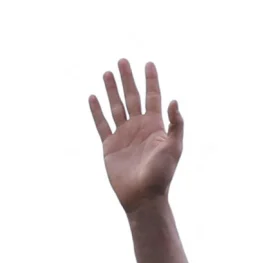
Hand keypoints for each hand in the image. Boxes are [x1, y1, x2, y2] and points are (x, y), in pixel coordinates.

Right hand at [89, 60, 183, 212]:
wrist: (143, 196)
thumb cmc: (161, 174)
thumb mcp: (174, 147)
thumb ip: (175, 124)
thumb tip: (174, 100)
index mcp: (155, 126)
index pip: (153, 97)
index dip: (151, 81)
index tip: (148, 63)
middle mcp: (139, 127)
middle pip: (132, 97)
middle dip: (128, 79)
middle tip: (122, 60)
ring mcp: (124, 135)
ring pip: (116, 107)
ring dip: (112, 90)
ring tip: (107, 73)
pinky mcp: (110, 145)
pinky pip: (101, 124)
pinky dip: (96, 111)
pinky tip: (93, 97)